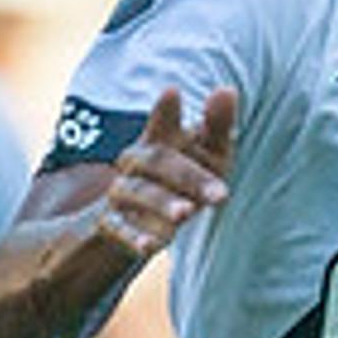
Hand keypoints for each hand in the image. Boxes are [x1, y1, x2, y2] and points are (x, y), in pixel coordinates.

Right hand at [91, 85, 237, 262]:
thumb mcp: (206, 157)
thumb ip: (216, 127)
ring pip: (138, 193)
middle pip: (158, 161)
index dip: (167, 110)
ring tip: (186, 214)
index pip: (163, 122)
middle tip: (222, 195)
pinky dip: (134, 237)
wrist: (128, 223)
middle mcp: (135, 162)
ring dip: (163, 204)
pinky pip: (118, 229)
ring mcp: (120, 192)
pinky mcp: (109, 224)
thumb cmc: (180, 181)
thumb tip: (227, 90)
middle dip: (191, 177)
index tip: (173, 92)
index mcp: (159, 141)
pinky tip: (151, 247)